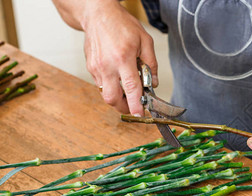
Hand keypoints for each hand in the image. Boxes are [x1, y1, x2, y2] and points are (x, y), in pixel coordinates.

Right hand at [82, 0, 157, 115]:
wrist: (98, 15)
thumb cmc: (121, 25)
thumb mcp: (145, 40)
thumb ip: (151, 63)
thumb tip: (152, 83)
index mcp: (123, 58)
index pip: (131, 88)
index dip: (136, 104)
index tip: (140, 115)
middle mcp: (107, 65)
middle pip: (112, 98)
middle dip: (124, 108)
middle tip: (134, 107)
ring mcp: (96, 68)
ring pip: (105, 94)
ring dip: (118, 98)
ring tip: (127, 92)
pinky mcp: (90, 68)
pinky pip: (101, 85)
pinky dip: (111, 88)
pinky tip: (118, 79)